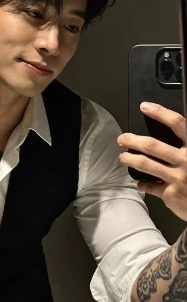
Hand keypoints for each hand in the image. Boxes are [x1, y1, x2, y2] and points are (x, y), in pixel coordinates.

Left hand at [118, 102, 186, 221]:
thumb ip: (186, 143)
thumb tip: (174, 129)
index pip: (178, 123)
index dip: (160, 113)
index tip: (144, 106)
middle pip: (152, 145)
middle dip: (132, 140)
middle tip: (122, 139)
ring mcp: (178, 178)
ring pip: (145, 164)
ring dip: (129, 159)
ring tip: (123, 157)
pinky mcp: (172, 194)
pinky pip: (151, 186)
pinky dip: (143, 184)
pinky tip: (140, 183)